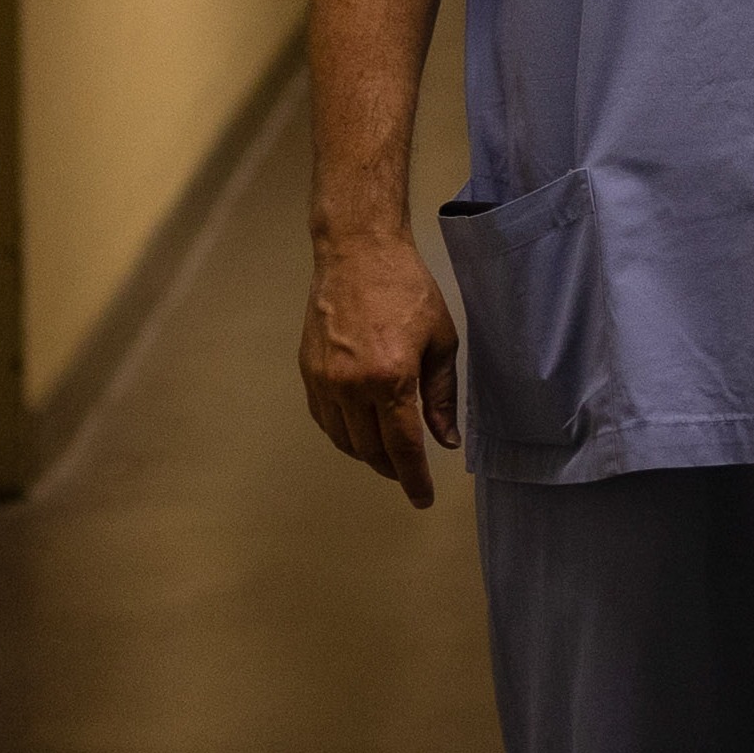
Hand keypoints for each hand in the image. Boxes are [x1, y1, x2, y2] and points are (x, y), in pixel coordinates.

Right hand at [302, 226, 460, 504]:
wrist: (357, 253)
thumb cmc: (407, 290)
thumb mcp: (441, 341)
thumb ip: (442, 397)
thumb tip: (445, 440)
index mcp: (390, 378)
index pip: (403, 447)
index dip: (414, 479)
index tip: (423, 499)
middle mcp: (351, 385)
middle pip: (371, 451)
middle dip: (393, 470)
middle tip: (410, 472)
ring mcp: (324, 380)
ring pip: (344, 441)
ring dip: (368, 455)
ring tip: (389, 453)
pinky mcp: (308, 372)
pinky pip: (324, 421)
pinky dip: (344, 435)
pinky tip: (361, 431)